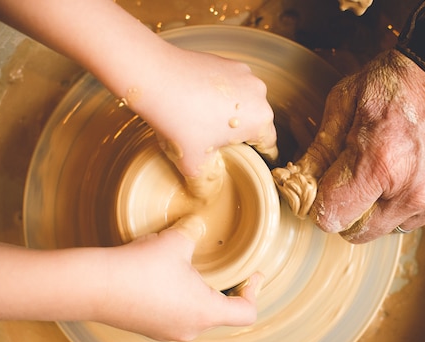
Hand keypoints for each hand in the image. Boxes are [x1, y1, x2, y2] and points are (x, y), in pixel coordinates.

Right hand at [96, 216, 260, 341]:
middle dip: (227, 289)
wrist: (94, 286)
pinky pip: (175, 315)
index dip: (254, 292)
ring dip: (201, 293)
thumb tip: (199, 223)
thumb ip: (195, 232)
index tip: (253, 275)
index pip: (246, 313)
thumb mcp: (176, 242)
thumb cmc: (140, 268)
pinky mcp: (149, 328)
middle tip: (226, 267)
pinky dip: (180, 299)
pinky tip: (166, 277)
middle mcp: (190, 329)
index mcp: (205, 312)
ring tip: (192, 268)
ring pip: (197, 314)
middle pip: (223, 314)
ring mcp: (168, 332)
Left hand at [129, 43, 277, 195]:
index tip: (250, 161)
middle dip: (240, 134)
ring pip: (244, 102)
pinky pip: (231, 85)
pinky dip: (220, 94)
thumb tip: (207, 197)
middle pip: (256, 123)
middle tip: (217, 144)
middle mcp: (260, 94)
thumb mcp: (193, 163)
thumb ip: (206, 185)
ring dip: (230, 113)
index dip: (259, 157)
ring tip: (203, 122)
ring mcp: (244, 74)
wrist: (155, 77)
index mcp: (260, 120)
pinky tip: (197, 102)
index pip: (268, 145)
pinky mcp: (228, 61)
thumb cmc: (179, 120)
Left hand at [274, 50, 424, 242]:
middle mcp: (413, 191)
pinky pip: (423, 219)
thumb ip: (320, 148)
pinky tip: (421, 169)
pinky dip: (416, 202)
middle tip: (360, 178)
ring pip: (392, 227)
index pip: (332, 218)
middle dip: (353, 210)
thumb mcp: (346, 100)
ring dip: (386, 206)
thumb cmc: (400, 81)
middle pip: (360, 233)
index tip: (327, 190)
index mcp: (379, 163)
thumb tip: (299, 181)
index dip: (324, 205)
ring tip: (397, 166)